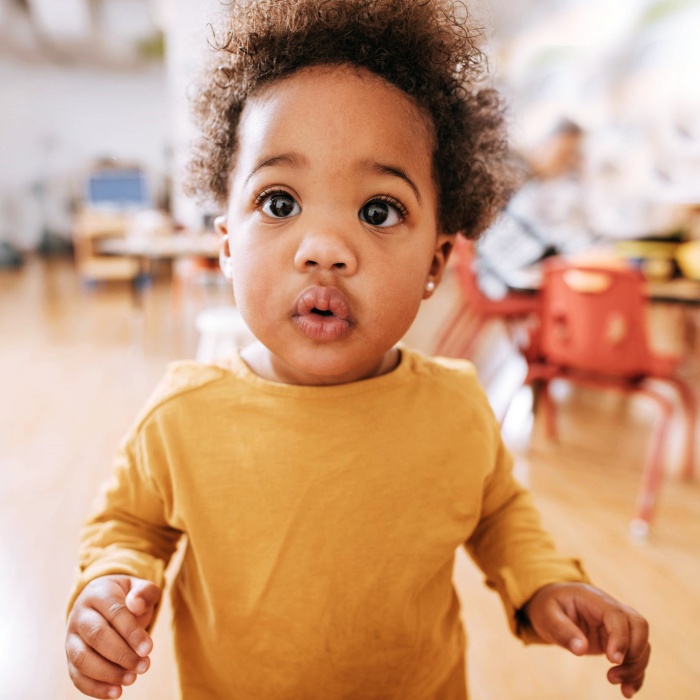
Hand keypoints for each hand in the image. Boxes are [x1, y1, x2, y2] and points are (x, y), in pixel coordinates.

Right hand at [66, 575, 160, 698]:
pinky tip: (116, 692)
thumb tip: (136, 604)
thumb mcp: (139, 587)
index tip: (149, 649)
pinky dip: (95, 688)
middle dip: (122, 654)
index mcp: (98, 593)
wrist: (103, 599)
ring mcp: (71, 636)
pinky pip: (76, 675)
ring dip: (107, 673)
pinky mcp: (69, 657)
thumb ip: (144, 592)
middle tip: (144, 666)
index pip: (114, 613)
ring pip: (82, 658)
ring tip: (132, 679)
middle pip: (97, 636)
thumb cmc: (127, 596)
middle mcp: (80, 614)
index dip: (131, 632)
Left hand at [523, 582, 649, 697]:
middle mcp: (610, 608)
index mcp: (592, 598)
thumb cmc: (548, 607)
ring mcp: (616, 624)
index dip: (620, 637)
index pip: (617, 614)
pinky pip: (636, 655)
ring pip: (642, 642)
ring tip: (616, 683)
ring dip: (636, 667)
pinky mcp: (617, 640)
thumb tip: (581, 650)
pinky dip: (636, 673)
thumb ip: (562, 630)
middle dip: (635, 653)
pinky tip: (627, 691)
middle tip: (614, 674)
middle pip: (639, 625)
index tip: (613, 660)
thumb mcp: (546, 615)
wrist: (550, 606)